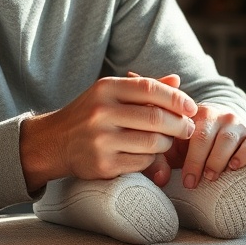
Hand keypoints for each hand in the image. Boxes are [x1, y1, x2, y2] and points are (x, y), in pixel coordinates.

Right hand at [19, 75, 197, 191]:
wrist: (53, 142)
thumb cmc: (89, 114)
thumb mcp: (111, 94)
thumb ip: (143, 87)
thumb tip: (177, 80)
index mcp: (106, 88)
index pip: (151, 89)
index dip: (177, 99)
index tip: (192, 107)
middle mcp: (102, 112)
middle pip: (156, 118)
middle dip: (179, 125)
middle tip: (187, 129)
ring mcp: (101, 140)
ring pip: (153, 143)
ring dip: (167, 144)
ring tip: (167, 141)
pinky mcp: (102, 165)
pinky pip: (142, 162)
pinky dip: (152, 159)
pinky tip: (149, 154)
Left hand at [139, 74, 245, 188]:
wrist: (225, 140)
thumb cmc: (191, 144)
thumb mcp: (172, 139)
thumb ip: (151, 130)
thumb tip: (132, 115)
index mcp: (194, 113)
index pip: (186, 127)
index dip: (180, 152)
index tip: (177, 174)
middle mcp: (217, 115)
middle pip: (206, 136)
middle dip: (197, 161)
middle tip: (190, 182)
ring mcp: (237, 125)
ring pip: (229, 139)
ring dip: (218, 160)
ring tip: (210, 176)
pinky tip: (235, 166)